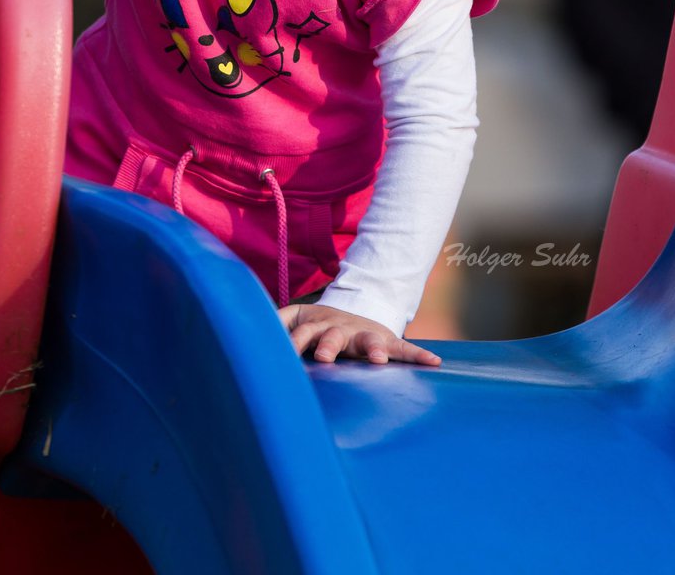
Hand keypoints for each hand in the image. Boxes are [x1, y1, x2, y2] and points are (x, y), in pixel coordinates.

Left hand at [278, 302, 441, 366]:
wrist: (352, 312)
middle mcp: (340, 329)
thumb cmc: (317, 325)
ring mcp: (365, 334)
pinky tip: (433, 363)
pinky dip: (418, 355)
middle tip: (324, 356)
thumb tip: (241, 329)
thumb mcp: (293, 319)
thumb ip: (272, 324)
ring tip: (379, 357)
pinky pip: (405, 348)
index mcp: (316, 326)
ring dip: (374, 347)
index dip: (292, 342)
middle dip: (328, 345)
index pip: (301, 334)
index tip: (285, 352)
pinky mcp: (387, 341)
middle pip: (332, 335)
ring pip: (369, 339)